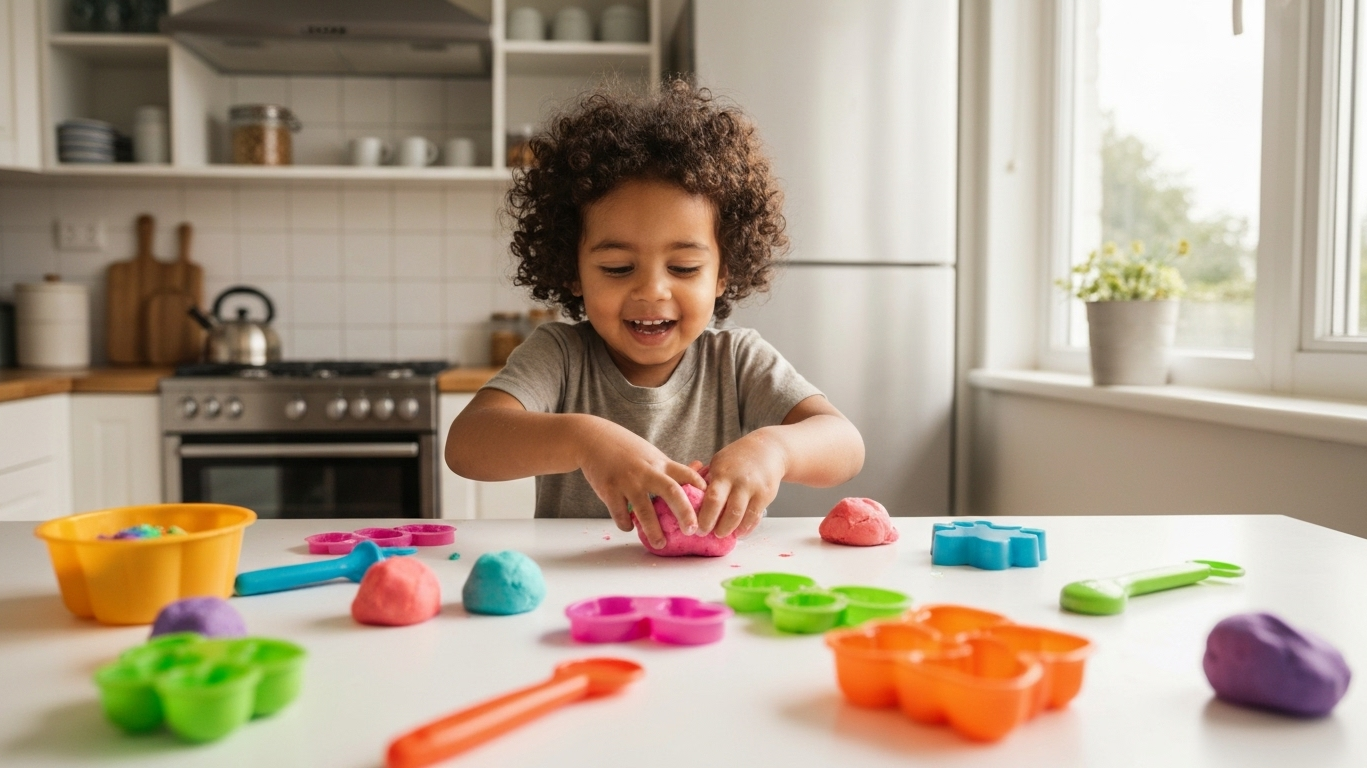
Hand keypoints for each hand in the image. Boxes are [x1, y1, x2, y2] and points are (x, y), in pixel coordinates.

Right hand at [576, 418, 705, 548]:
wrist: (593, 438)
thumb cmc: (627, 449)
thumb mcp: (651, 454)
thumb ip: (668, 469)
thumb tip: (695, 479)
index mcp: (660, 463)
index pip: (686, 474)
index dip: (700, 486)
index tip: (710, 501)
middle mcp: (647, 472)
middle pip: (671, 492)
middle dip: (684, 512)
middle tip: (693, 530)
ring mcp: (627, 482)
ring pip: (644, 510)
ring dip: (654, 530)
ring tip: (661, 544)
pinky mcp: (609, 490)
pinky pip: (620, 514)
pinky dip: (626, 524)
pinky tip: (629, 526)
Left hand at [695, 430, 785, 538]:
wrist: (767, 448)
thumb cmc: (737, 458)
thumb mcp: (718, 462)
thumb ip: (706, 480)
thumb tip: (688, 499)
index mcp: (723, 473)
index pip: (712, 498)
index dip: (704, 517)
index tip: (695, 528)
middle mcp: (739, 481)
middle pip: (728, 511)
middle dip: (716, 527)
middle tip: (705, 534)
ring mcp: (754, 489)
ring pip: (742, 517)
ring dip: (730, 530)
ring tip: (721, 534)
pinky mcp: (766, 495)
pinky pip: (755, 517)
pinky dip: (746, 528)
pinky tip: (738, 532)